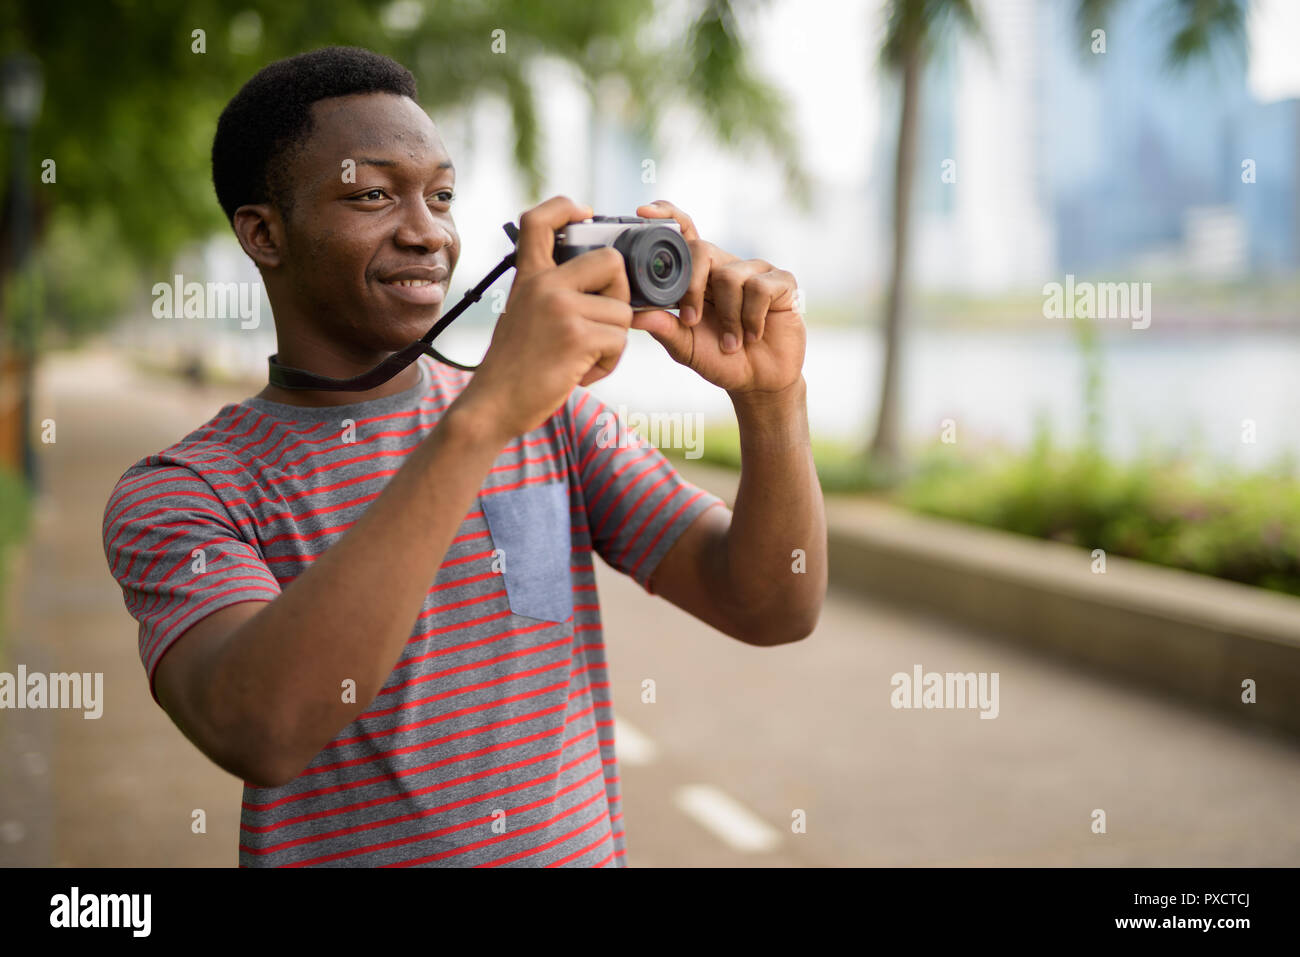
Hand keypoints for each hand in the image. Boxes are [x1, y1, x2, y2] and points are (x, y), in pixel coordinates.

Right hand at [455, 195, 632, 440]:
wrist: (493, 404)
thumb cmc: (514, 366)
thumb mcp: (523, 313)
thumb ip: (551, 291)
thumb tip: (602, 279)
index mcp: (529, 276)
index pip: (539, 220)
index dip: (566, 207)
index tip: (586, 213)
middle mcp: (544, 284)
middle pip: (611, 261)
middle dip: (620, 293)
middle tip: (604, 320)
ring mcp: (560, 308)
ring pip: (622, 312)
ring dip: (613, 341)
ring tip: (583, 358)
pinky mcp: (576, 336)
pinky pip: (619, 341)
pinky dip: (609, 363)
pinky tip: (582, 372)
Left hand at [630, 200, 804, 396]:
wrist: (759, 381)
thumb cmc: (721, 360)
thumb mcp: (685, 346)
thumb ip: (663, 328)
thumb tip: (633, 315)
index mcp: (700, 275)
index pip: (685, 234)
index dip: (667, 216)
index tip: (644, 212)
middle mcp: (726, 266)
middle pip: (703, 250)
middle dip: (692, 287)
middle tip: (690, 320)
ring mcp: (756, 271)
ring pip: (731, 275)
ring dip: (728, 317)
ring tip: (732, 342)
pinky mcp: (782, 282)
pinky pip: (761, 288)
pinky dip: (752, 318)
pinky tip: (754, 334)